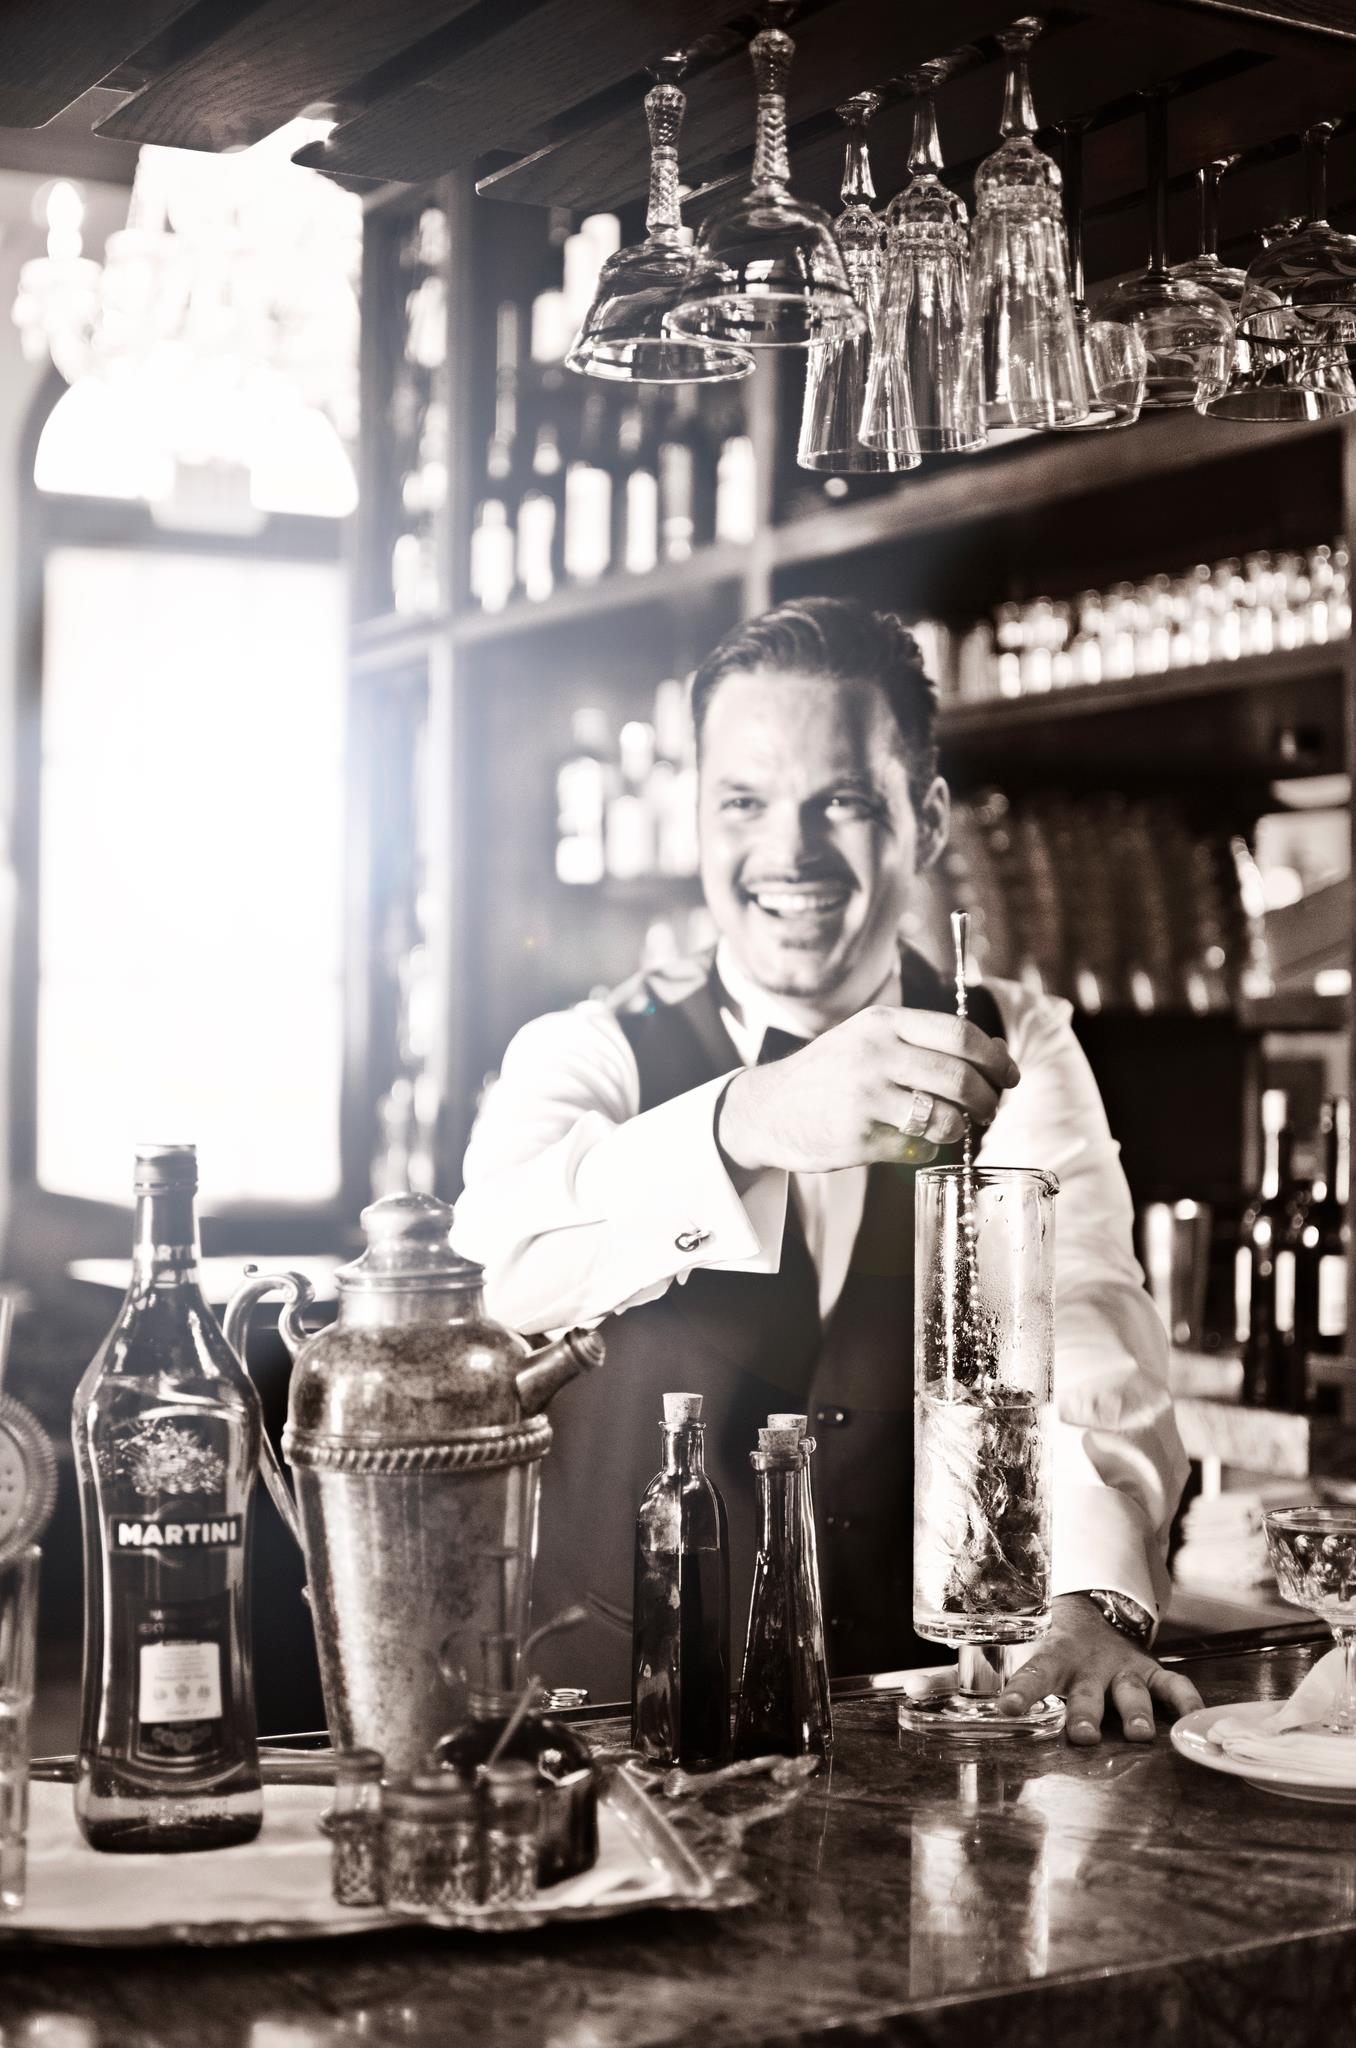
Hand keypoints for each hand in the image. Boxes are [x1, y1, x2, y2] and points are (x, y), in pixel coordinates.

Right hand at [716, 1005, 1019, 1175]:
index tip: (1009, 1075)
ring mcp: (864, 1097)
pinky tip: (913, 1141)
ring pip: (944, 1117)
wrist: (768, 1107)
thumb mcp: (871, 1038)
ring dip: (961, 1127)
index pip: (959, 1034)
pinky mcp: (857, 1137)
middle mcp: (874, 1055)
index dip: (996, 1057)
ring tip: (955, 1127)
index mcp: (883, 1022)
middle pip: (960, 1077)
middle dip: (988, 1098)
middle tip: (991, 1108)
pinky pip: (916, 1148)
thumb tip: (996, 1052)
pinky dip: (926, 1149)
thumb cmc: (831, 1072)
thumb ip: (926, 1041)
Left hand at [997, 1594, 1202, 1744]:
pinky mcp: (1152, 1671)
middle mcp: (1089, 1666)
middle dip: (1086, 1714)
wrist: (1096, 1615)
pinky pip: (1173, 1685)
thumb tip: (926, 1697)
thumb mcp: (1024, 1657)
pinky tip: (1194, 1718)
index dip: (1020, 1692)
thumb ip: (985, 1679)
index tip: (1006, 1709)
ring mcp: (1123, 1668)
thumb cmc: (1055, 1650)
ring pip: (1130, 1691)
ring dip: (1134, 1712)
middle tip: (1083, 1735)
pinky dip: (1186, 1700)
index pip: (1033, 1675)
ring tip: (1139, 1734)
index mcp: (1054, 1659)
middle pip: (1086, 1693)